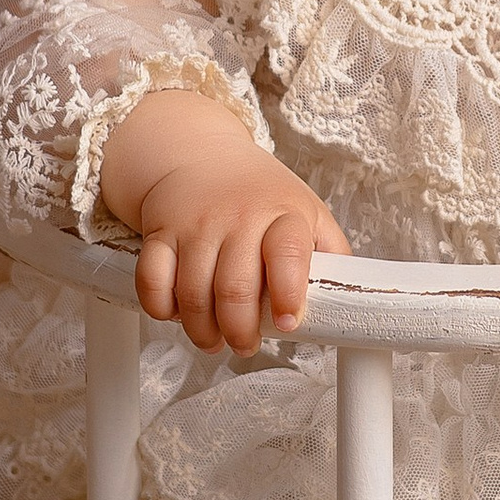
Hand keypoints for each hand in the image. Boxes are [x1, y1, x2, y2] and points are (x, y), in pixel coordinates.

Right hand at [103, 91, 350, 354]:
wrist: (200, 154)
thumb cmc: (262, 195)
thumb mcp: (307, 211)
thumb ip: (329, 252)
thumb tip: (347, 301)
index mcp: (283, 213)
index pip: (287, 253)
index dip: (288, 295)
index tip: (289, 324)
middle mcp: (237, 216)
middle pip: (235, 288)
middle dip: (242, 332)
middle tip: (246, 345)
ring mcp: (195, 224)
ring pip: (192, 294)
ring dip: (203, 331)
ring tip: (215, 341)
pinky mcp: (159, 232)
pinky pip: (152, 283)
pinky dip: (162, 310)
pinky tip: (179, 315)